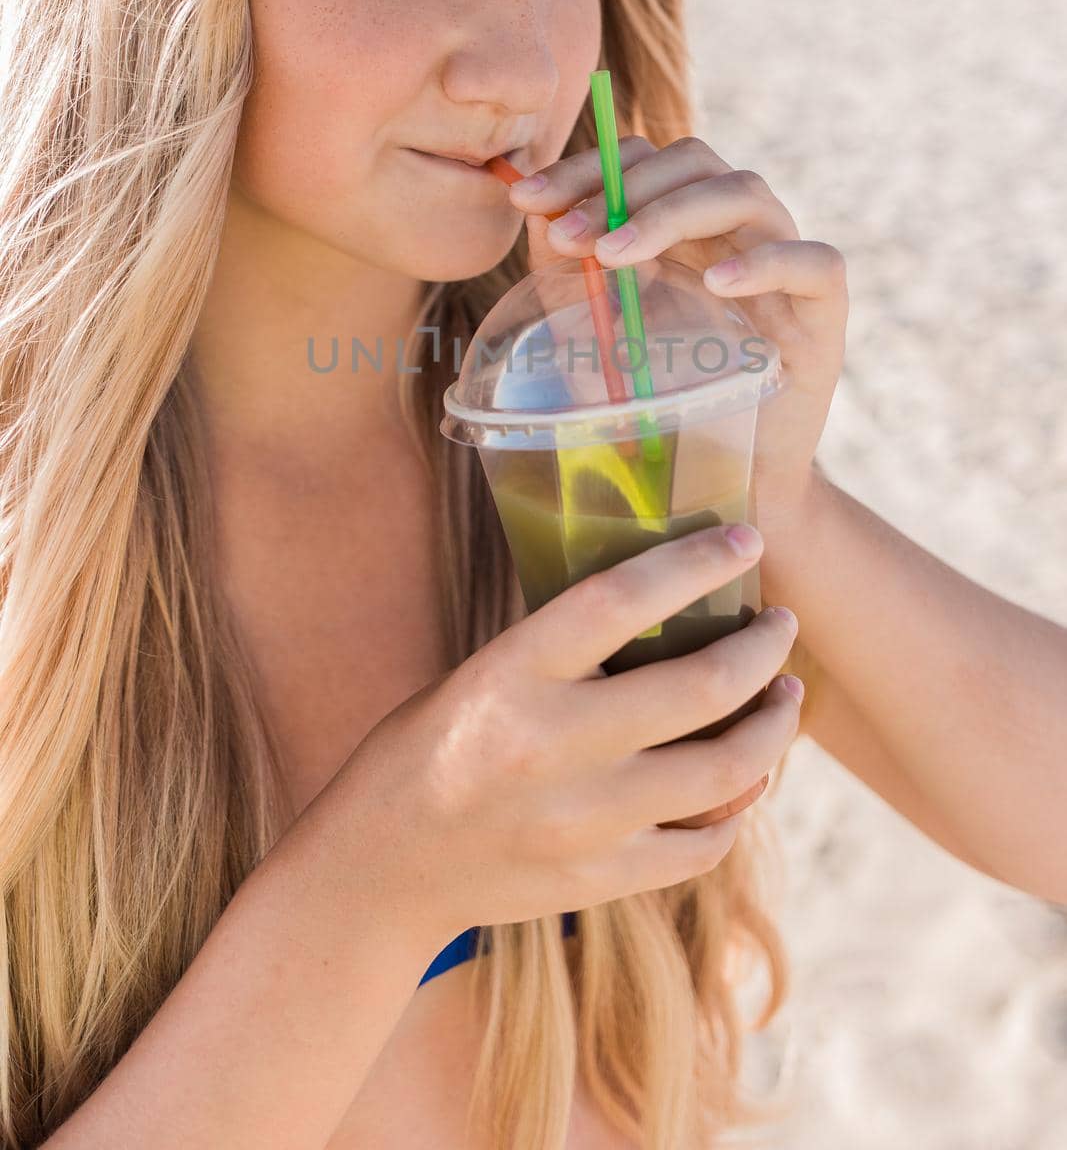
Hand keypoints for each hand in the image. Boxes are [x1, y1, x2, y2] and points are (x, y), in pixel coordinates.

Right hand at [335, 524, 801, 943]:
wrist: (380, 870)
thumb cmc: (428, 748)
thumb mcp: (482, 673)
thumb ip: (565, 649)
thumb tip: (669, 603)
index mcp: (511, 674)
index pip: (622, 598)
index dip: (697, 563)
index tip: (746, 540)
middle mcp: (551, 745)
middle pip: (702, 686)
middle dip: (765, 646)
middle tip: (782, 625)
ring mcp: (581, 822)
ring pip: (726, 771)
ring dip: (774, 727)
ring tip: (785, 698)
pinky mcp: (599, 881)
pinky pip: (704, 845)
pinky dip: (737, 806)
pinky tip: (744, 779)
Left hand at [507, 136, 847, 527]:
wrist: (716, 475)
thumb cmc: (655, 397)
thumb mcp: (598, 328)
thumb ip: (569, 271)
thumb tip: (534, 213)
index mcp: (684, 223)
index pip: (643, 159)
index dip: (586, 167)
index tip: (526, 199)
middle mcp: (736, 228)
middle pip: (691, 159)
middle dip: (619, 188)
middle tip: (566, 236)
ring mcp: (784, 260)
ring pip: (744, 192)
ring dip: (670, 214)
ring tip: (615, 257)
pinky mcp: (824, 309)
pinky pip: (814, 261)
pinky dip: (763, 263)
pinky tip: (713, 285)